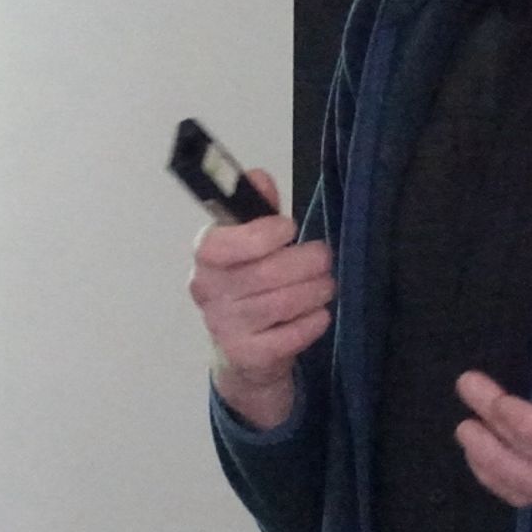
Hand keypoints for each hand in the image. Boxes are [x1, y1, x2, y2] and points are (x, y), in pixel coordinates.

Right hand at [187, 170, 334, 430]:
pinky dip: (313, 322)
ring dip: (316, 290)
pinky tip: (318, 314)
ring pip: (282, 303)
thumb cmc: (252, 284)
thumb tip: (258, 176)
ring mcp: (224, 327)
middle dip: (306, 262)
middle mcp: (208, 292)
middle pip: (266, 273)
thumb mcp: (252, 243)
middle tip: (324, 259)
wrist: (243, 354)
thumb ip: (258, 209)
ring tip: (326, 284)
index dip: (260, 234)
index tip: (288, 229)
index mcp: (206, 257)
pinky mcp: (247, 356)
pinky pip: (290, 336)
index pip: (220, 244)